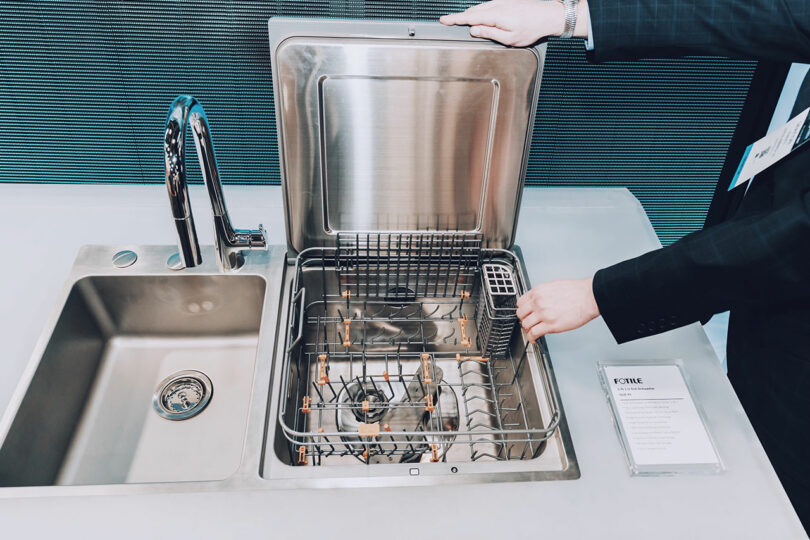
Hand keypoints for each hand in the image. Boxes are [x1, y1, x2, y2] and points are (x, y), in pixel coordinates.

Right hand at [440, 0, 589, 46]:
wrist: (549, 16)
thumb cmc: (532, 28)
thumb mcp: (510, 38)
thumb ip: (490, 33)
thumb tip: (474, 30)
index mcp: (496, 15)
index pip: (470, 17)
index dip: (455, 19)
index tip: (444, 20)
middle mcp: (497, 5)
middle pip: (473, 11)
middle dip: (460, 17)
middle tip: (448, 22)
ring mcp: (501, 2)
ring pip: (480, 8)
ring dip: (470, 15)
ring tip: (461, 22)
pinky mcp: (506, 2)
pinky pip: (488, 6)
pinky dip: (480, 12)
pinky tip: (480, 18)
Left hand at [516, 277, 598, 340]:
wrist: (589, 297)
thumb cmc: (576, 291)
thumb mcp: (553, 286)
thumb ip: (543, 294)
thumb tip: (538, 300)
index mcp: (538, 291)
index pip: (520, 302)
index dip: (522, 309)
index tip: (525, 313)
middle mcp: (538, 302)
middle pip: (521, 314)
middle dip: (524, 319)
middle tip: (528, 323)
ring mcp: (543, 314)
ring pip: (525, 325)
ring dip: (528, 330)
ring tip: (532, 331)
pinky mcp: (550, 325)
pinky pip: (534, 333)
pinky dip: (531, 338)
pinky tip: (534, 339)